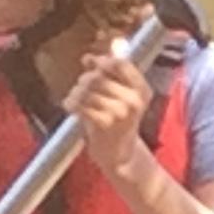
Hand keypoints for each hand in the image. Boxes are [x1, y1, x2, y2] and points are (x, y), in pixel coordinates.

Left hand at [63, 38, 153, 177]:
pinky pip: (82, 104)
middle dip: (84, 79)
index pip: (121, 64)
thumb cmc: (117, 122)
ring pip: (88, 90)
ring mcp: (120, 112)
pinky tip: (70, 106)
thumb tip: (88, 58)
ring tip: (74, 98)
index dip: (101, 60)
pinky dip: (71, 103)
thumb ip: (108, 76)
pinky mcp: (105, 124)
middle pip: (99, 77)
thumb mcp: (120, 97)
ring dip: (76, 92)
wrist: (120, 154)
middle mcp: (134, 100)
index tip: (89, 62)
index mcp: (142, 90)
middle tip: (79, 87)